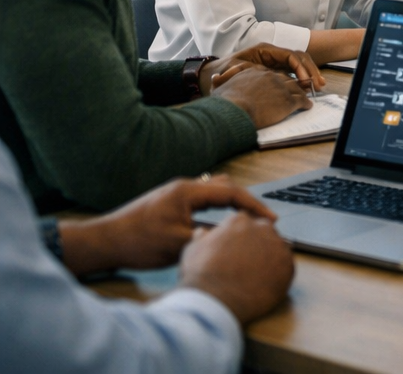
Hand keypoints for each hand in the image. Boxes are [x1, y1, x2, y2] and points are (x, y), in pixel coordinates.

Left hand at [58, 176, 275, 274]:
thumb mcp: (178, 244)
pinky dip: (216, 208)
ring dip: (230, 204)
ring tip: (243, 222)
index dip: (254, 205)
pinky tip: (217, 224)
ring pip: (213, 192)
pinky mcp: (168, 203)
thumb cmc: (138, 243)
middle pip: (225, 186)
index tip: (271, 219)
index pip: (231, 192)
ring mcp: (175, 194)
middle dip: (245, 202)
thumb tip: (235, 234)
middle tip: (261, 221)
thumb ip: (209, 235)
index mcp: (188, 191)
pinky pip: (201, 200)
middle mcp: (183, 187)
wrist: (103, 242)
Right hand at [178, 212, 294, 323]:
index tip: (239, 252)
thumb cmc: (201, 276)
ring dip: (269, 260)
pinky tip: (263, 286)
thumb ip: (202, 237)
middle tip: (247, 266)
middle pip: (265, 234)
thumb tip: (203, 232)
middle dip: (258, 247)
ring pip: (276, 250)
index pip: (246, 224)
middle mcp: (262, 228)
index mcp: (239, 221)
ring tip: (254, 278)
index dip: (242, 240)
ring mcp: (278, 245)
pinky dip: (278, 275)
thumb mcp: (193, 250)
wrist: (215, 299)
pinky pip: (286, 267)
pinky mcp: (288, 265)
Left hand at [202, 44, 323, 95]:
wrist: (211, 75)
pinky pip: (293, 71)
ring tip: (319, 85)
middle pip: (298, 57)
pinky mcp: (275, 69)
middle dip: (311, 70)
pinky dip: (303, 77)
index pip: (290, 55)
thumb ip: (256, 71)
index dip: (300, 68)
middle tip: (318, 84)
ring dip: (310, 73)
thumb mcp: (237, 70)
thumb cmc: (222, 72)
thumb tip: (273, 77)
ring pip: (299, 63)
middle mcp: (272, 53)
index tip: (305, 82)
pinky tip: (308, 87)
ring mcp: (275, 60)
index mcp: (265, 50)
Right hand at [211, 67, 311, 127]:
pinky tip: (307, 106)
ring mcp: (280, 88)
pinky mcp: (288, 101)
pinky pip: (301, 100)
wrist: (234, 111)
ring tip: (306, 96)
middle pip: (286, 78)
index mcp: (255, 72)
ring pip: (296, 88)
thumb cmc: (224, 102)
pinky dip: (305, 103)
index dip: (276, 79)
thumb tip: (213, 78)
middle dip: (293, 82)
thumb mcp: (219, 87)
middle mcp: (270, 76)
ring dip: (302, 92)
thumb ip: (219, 81)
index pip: (270, 73)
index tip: (279, 85)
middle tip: (299, 88)